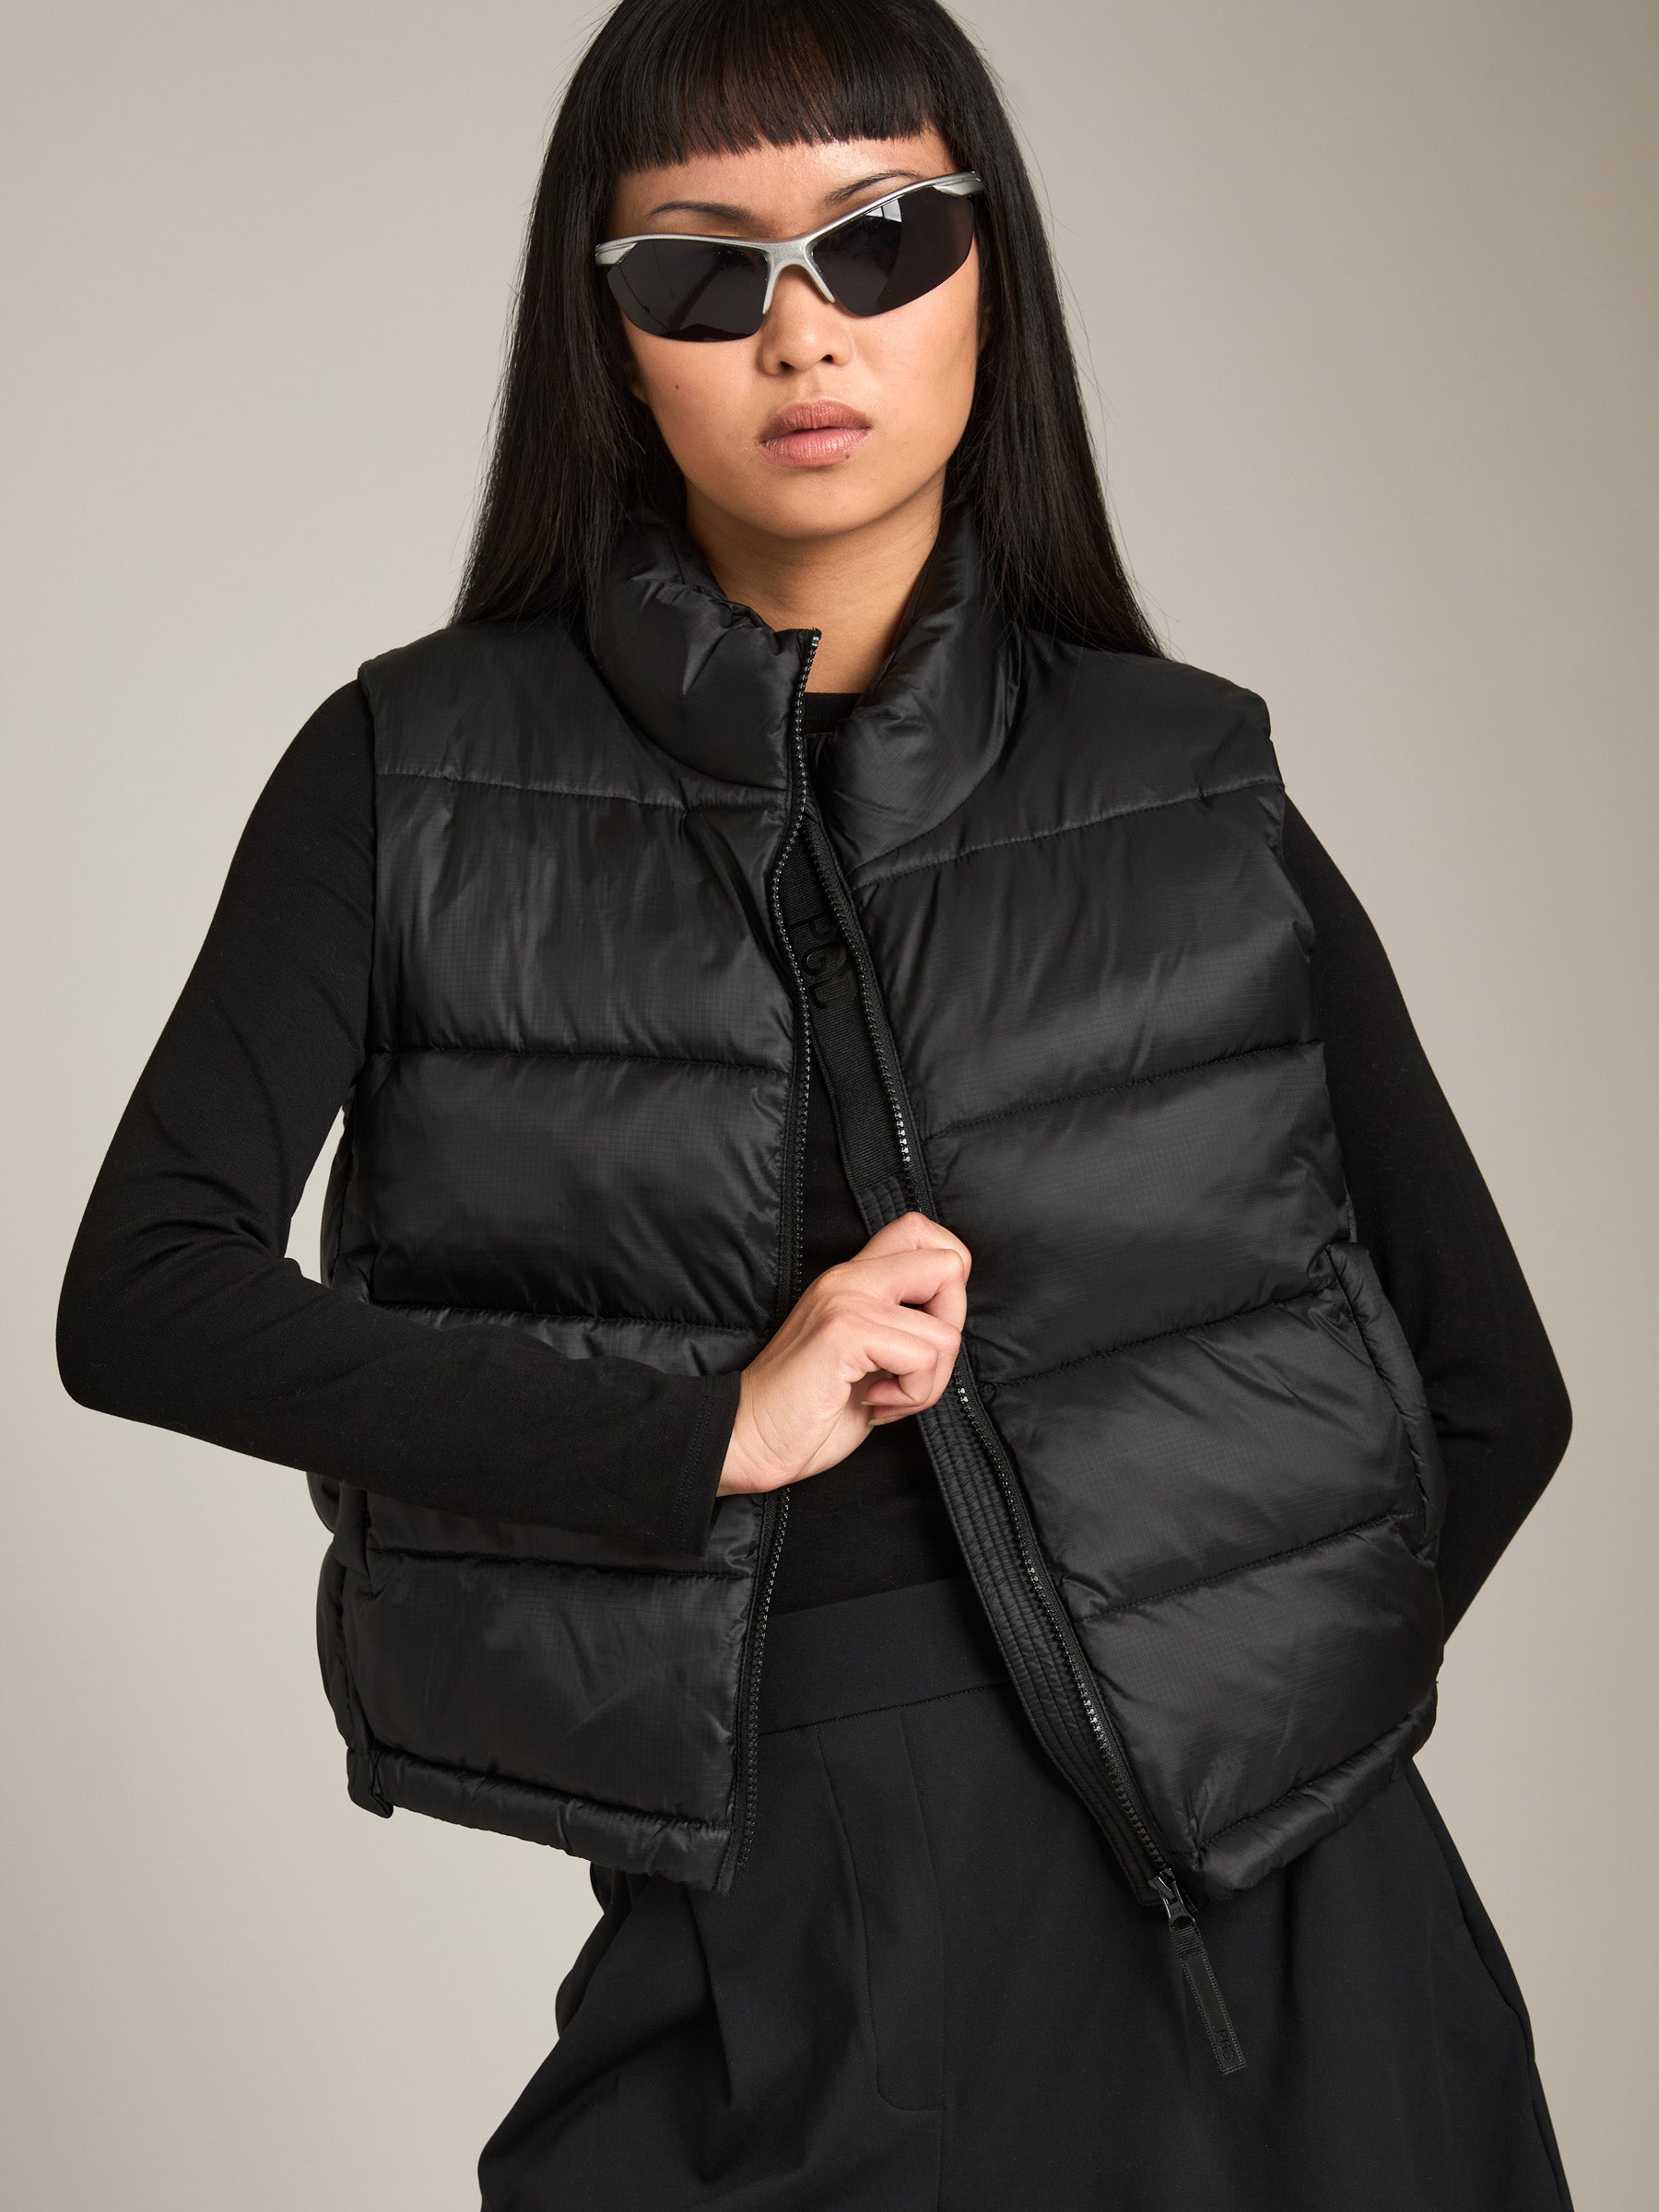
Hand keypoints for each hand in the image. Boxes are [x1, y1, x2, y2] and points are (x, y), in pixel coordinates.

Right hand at [716, 1210, 971, 1495]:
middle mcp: (849, 1277)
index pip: (920, 1230)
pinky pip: (922, 1358)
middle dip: (951, 1328)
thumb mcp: (863, 1354)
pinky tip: (874, 1403)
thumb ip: (897, 1327)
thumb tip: (949, 1327)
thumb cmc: (807, 1409)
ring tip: (886, 1395)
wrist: (747, 1437)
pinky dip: (911, 1395)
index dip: (949, 1276)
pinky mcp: (844, 1332)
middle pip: (949, 1264)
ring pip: (945, 1332)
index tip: (927, 1329)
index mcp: (852, 1278)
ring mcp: (846, 1301)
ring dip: (928, 1381)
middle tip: (914, 1366)